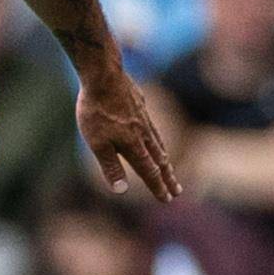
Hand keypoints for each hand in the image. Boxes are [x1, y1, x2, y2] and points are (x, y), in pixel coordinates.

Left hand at [78, 71, 179, 198]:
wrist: (103, 75)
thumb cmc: (96, 111)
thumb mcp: (97, 143)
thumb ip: (110, 166)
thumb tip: (121, 191)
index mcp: (133, 146)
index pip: (149, 172)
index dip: (158, 187)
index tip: (167, 200)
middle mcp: (143, 133)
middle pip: (159, 160)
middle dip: (168, 178)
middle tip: (177, 191)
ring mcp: (143, 118)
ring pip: (158, 143)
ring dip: (165, 159)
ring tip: (169, 168)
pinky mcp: (140, 104)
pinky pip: (152, 127)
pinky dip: (157, 139)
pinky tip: (153, 137)